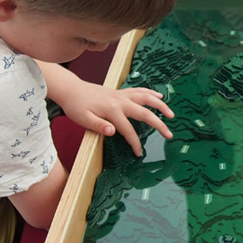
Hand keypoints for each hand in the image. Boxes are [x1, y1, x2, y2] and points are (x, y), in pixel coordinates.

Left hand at [59, 81, 174, 156]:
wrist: (72, 90)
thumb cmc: (76, 107)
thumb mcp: (83, 119)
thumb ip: (98, 126)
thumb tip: (113, 131)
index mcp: (111, 111)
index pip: (127, 130)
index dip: (135, 143)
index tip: (139, 153)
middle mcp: (120, 101)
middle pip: (144, 113)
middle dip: (158, 124)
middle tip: (169, 135)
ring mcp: (122, 95)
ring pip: (146, 98)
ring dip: (160, 106)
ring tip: (171, 114)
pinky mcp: (121, 92)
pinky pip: (140, 91)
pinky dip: (151, 93)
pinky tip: (160, 97)